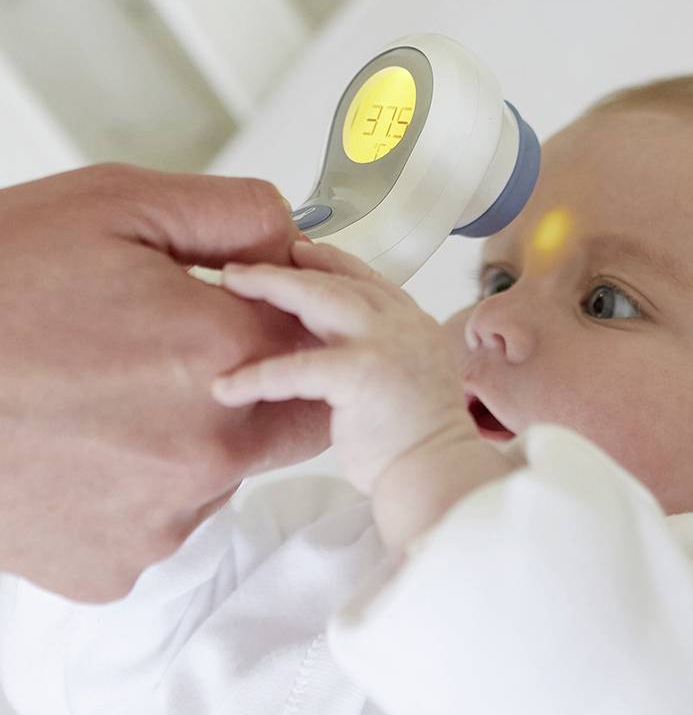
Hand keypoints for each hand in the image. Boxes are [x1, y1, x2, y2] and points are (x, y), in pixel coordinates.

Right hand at [0, 164, 331, 602]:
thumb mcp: (120, 205)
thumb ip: (236, 214)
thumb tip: (292, 243)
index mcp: (218, 351)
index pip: (320, 340)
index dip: (290, 317)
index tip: (256, 310)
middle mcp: (203, 449)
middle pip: (290, 414)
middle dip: (261, 380)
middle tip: (181, 349)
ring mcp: (158, 518)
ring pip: (226, 468)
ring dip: (195, 434)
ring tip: (111, 392)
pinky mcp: (110, 564)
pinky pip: (165, 518)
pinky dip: (142, 483)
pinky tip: (87, 441)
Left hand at [210, 241, 477, 495]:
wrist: (436, 471)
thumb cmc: (411, 439)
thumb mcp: (399, 377)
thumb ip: (369, 351)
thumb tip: (323, 343)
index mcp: (412, 323)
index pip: (365, 279)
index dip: (329, 262)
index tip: (298, 250)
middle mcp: (402, 323)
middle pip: (337, 280)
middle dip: (288, 267)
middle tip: (246, 265)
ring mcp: (386, 343)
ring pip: (320, 299)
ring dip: (271, 287)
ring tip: (232, 284)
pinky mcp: (362, 373)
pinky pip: (299, 367)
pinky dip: (258, 375)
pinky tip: (227, 386)